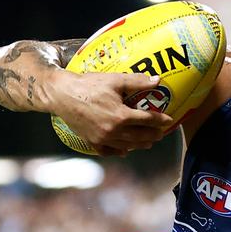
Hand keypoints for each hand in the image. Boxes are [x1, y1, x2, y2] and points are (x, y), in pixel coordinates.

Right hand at [46, 69, 174, 155]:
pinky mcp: (92, 142)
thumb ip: (137, 81)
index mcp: (121, 116)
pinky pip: (109, 152)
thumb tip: (157, 80)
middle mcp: (113, 131)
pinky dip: (119, 151)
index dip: (160, 120)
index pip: (147, 120)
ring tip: (148, 142)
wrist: (62, 95)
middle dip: (153, 135)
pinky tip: (125, 149)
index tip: (168, 120)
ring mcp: (103, 139)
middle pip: (140, 137)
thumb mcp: (115, 80)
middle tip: (160, 133)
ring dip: (140, 145)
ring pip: (127, 146)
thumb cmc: (88, 85)